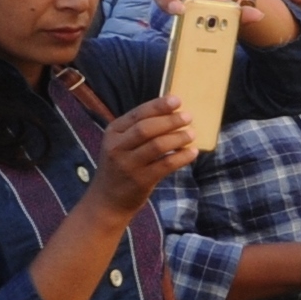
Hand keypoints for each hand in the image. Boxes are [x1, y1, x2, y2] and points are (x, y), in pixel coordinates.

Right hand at [90, 95, 196, 215]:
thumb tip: (171, 113)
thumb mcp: (121, 144)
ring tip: (192, 134)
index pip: (137, 114)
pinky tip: (192, 152)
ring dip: (178, 138)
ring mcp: (128, 164)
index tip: (177, 100)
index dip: (158, 106)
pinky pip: (165, 165)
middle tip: (188, 117)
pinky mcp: (141, 180)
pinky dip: (181, 157)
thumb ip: (138, 129)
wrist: (108, 200)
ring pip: (157, 146)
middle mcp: (117, 147)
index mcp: (113, 132)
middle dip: (169, 121)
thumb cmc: (121, 166)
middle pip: (146, 128)